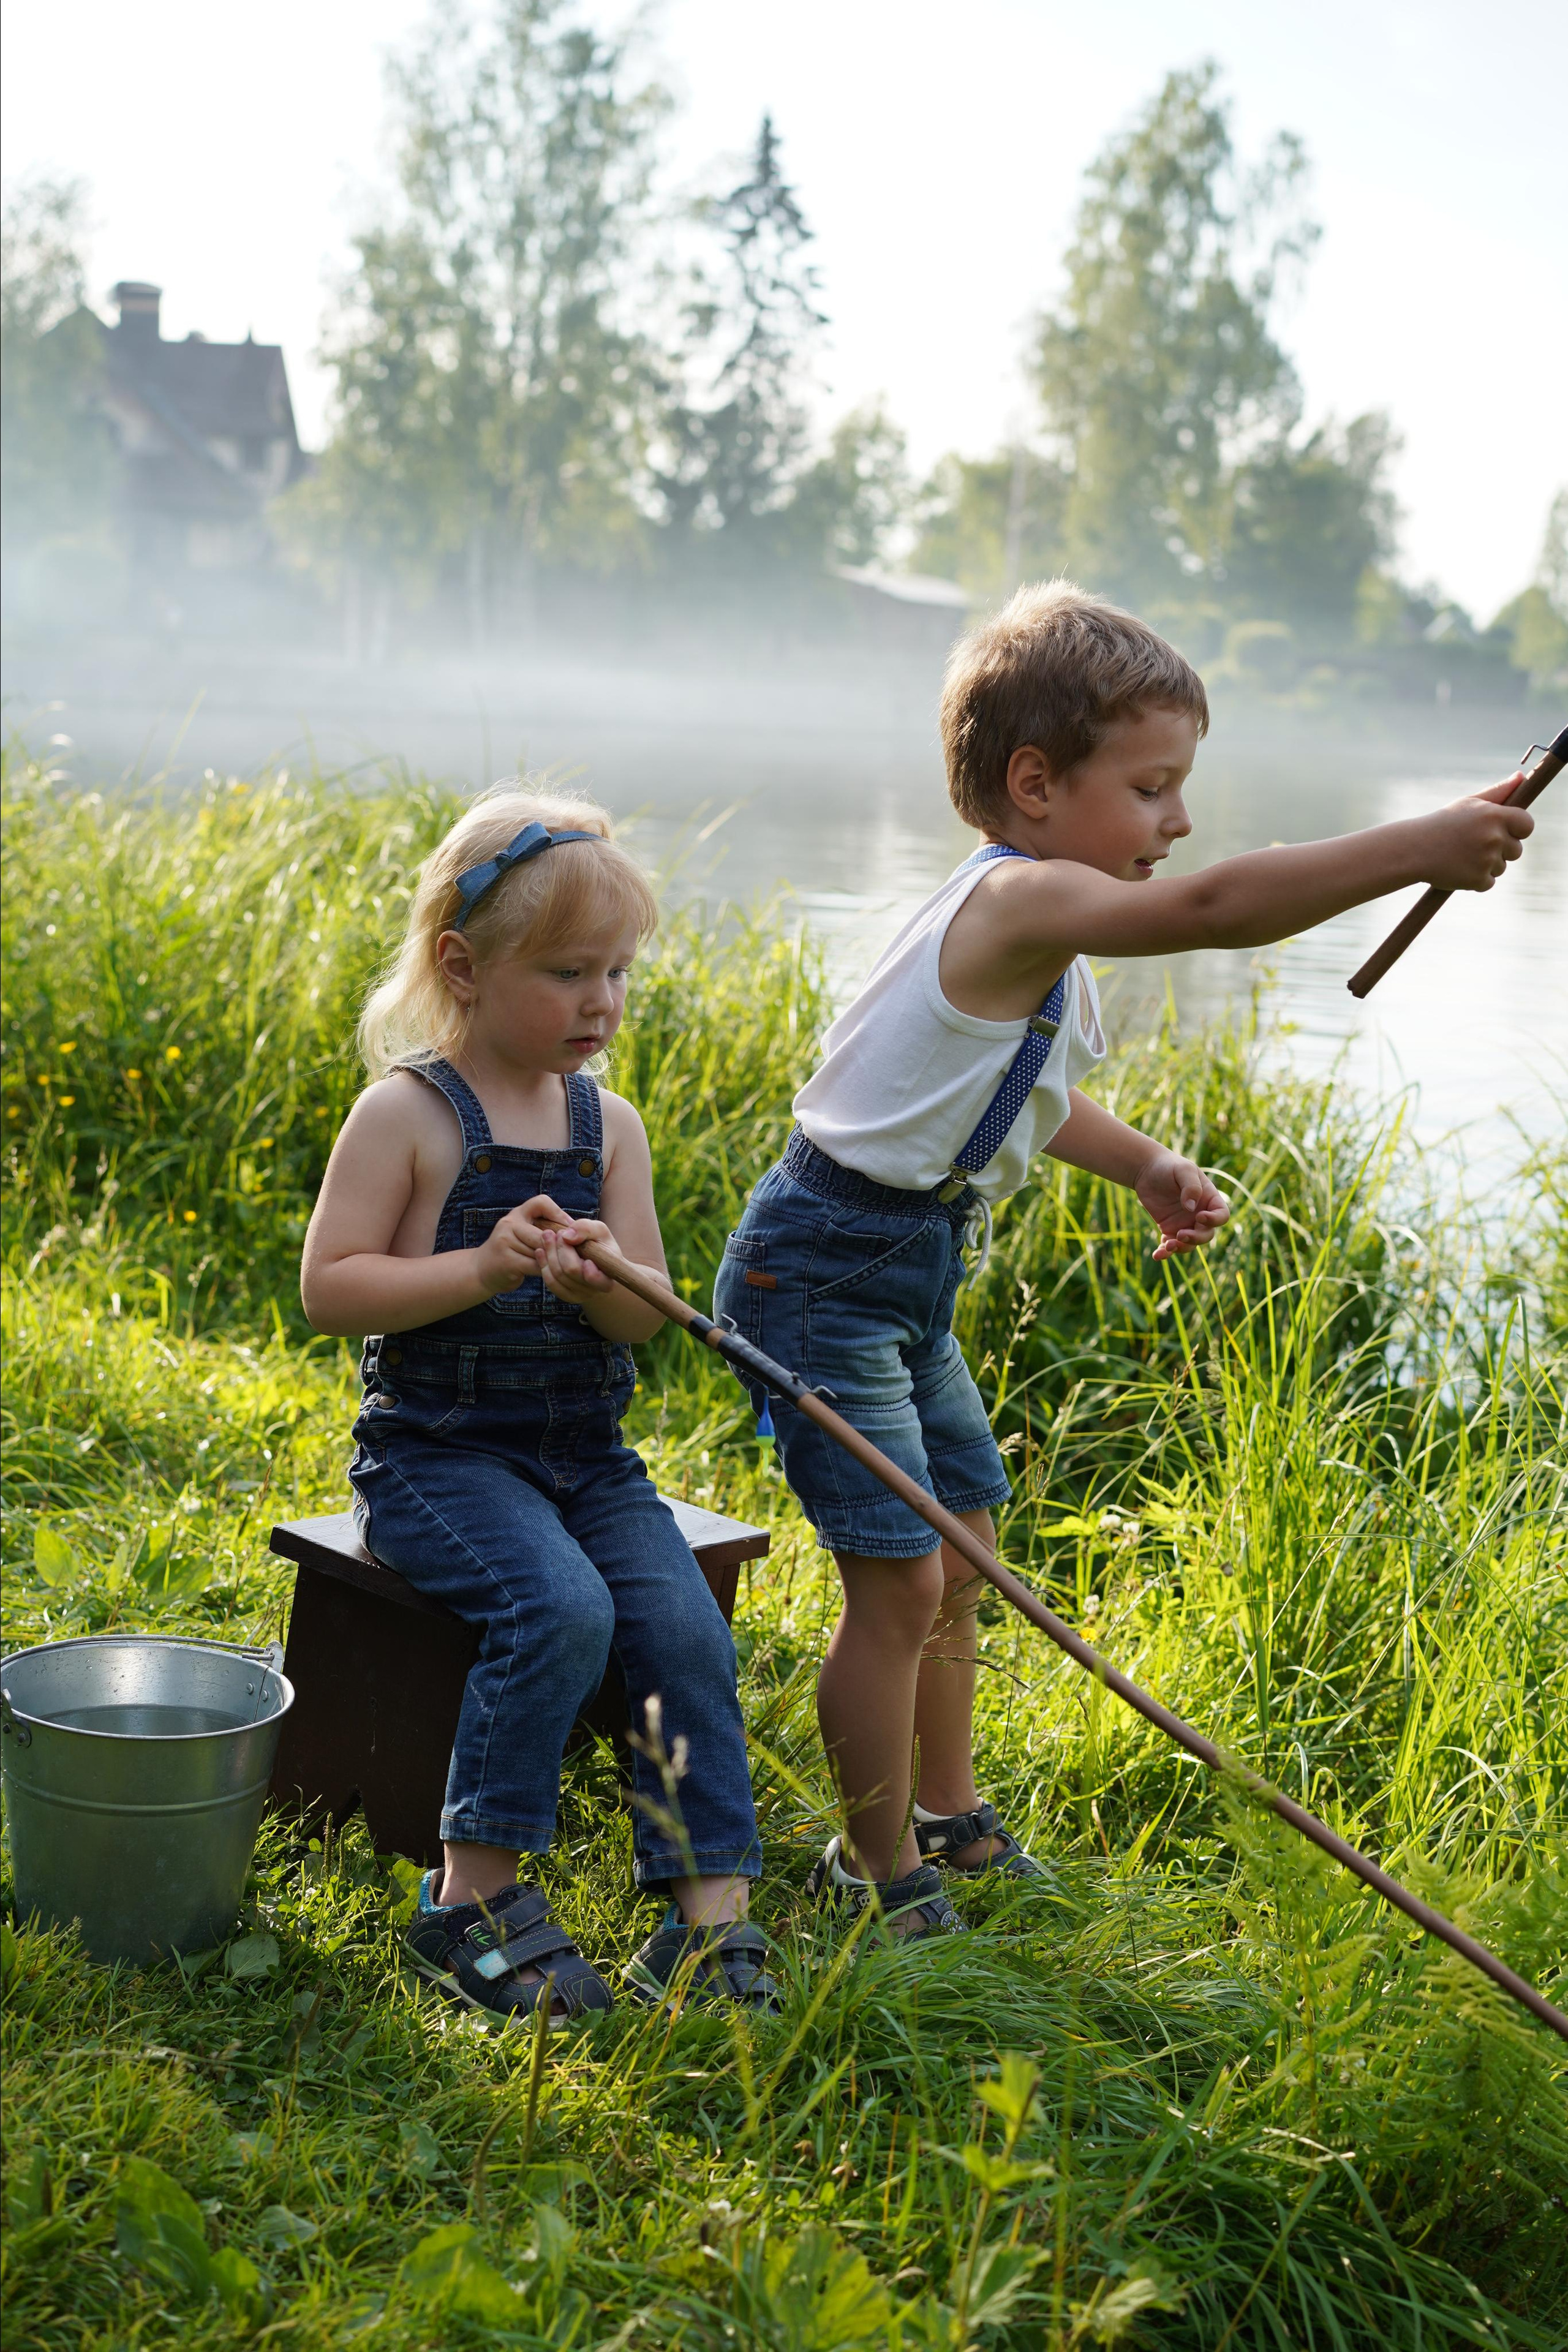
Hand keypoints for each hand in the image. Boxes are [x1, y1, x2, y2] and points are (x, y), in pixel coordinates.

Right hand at [471, 1194, 572, 1293]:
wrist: (481, 1269)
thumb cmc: (512, 1251)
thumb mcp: (523, 1232)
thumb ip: (542, 1228)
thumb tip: (575, 1230)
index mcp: (517, 1214)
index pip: (541, 1202)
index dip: (558, 1213)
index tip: (570, 1228)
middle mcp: (509, 1224)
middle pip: (545, 1233)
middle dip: (559, 1245)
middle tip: (573, 1253)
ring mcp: (505, 1242)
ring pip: (542, 1251)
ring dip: (552, 1260)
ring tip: (560, 1265)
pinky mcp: (507, 1261)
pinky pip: (536, 1265)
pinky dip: (545, 1270)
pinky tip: (547, 1273)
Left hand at [537, 1216, 618, 1303]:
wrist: (594, 1260)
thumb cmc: (599, 1244)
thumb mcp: (599, 1231)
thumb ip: (586, 1229)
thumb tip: (567, 1236)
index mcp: (607, 1278)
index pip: (595, 1278)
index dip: (586, 1267)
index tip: (580, 1247)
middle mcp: (594, 1291)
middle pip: (571, 1270)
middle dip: (561, 1248)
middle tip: (558, 1232)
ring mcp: (578, 1295)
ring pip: (557, 1276)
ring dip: (550, 1253)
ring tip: (547, 1236)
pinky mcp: (564, 1295)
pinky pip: (550, 1282)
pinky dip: (543, 1264)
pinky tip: (541, 1251)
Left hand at [1135, 1150, 1230, 1261]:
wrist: (1147, 1170)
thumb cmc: (1169, 1166)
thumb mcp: (1183, 1170)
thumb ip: (1191, 1187)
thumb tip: (1192, 1209)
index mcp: (1209, 1200)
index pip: (1221, 1215)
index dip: (1214, 1220)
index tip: (1199, 1216)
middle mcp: (1200, 1214)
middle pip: (1206, 1234)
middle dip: (1196, 1238)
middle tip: (1180, 1234)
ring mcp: (1185, 1224)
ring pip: (1190, 1244)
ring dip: (1181, 1248)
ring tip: (1168, 1246)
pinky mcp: (1169, 1229)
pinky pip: (1170, 1245)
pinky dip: (1165, 1252)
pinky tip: (1157, 1255)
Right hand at [1421, 775, 1532, 891]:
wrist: (1414, 849)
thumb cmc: (1443, 823)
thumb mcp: (1469, 803)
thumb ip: (1498, 792)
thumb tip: (1521, 777)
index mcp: (1494, 816)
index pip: (1527, 825)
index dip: (1519, 829)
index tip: (1507, 830)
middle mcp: (1494, 837)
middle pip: (1516, 850)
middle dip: (1501, 849)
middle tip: (1474, 844)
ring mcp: (1486, 860)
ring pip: (1501, 867)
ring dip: (1487, 865)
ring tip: (1462, 856)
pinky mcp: (1477, 880)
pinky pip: (1488, 882)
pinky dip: (1476, 879)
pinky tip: (1459, 869)